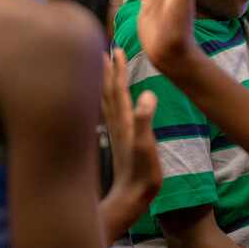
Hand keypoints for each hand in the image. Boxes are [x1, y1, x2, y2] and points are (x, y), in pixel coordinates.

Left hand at [101, 48, 160, 218]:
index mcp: (124, 120)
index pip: (119, 88)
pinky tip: (105, 100)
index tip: (116, 49)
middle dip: (105, 70)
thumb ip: (146, 120)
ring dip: (103, 82)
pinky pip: (108, 112)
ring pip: (105, 100)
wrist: (130, 197)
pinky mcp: (117, 140)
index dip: (118, 69)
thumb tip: (148, 94)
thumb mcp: (147, 145)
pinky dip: (105, 100)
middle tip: (102, 50)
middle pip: (107, 90)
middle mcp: (116, 123)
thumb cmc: (141, 173)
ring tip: (100, 68)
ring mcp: (115, 132)